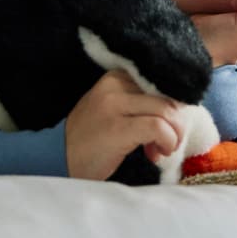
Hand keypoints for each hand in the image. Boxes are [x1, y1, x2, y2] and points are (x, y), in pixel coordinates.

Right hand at [64, 68, 191, 180]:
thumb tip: (179, 110)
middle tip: (168, 143)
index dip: (175, 106)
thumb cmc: (91, 140)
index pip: (163, 82)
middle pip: (169, 96)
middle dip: (177, 123)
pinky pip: (158, 127)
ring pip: (167, 110)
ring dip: (174, 135)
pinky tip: (156, 154)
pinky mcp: (116, 128)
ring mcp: (114, 105)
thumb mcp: (113, 110)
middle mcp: (115, 85)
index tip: (170, 126)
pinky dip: (167, 141)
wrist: (57, 160)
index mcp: (116, 77)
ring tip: (161, 150)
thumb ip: (140, 103)